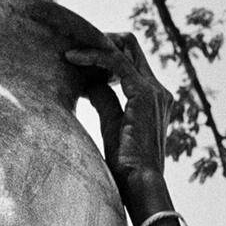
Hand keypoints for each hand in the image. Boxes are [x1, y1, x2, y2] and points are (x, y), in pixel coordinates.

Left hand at [65, 33, 173, 220]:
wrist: (140, 185)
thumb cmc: (126, 166)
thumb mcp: (111, 124)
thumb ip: (104, 100)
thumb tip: (87, 83)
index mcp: (153, 98)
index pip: (131, 61)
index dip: (105, 53)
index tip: (78, 57)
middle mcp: (158, 90)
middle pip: (131, 47)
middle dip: (100, 40)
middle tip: (72, 45)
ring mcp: (154, 90)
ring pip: (124, 49)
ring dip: (94, 45)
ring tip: (67, 50)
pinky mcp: (144, 94)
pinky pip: (116, 63)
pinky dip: (93, 56)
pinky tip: (70, 58)